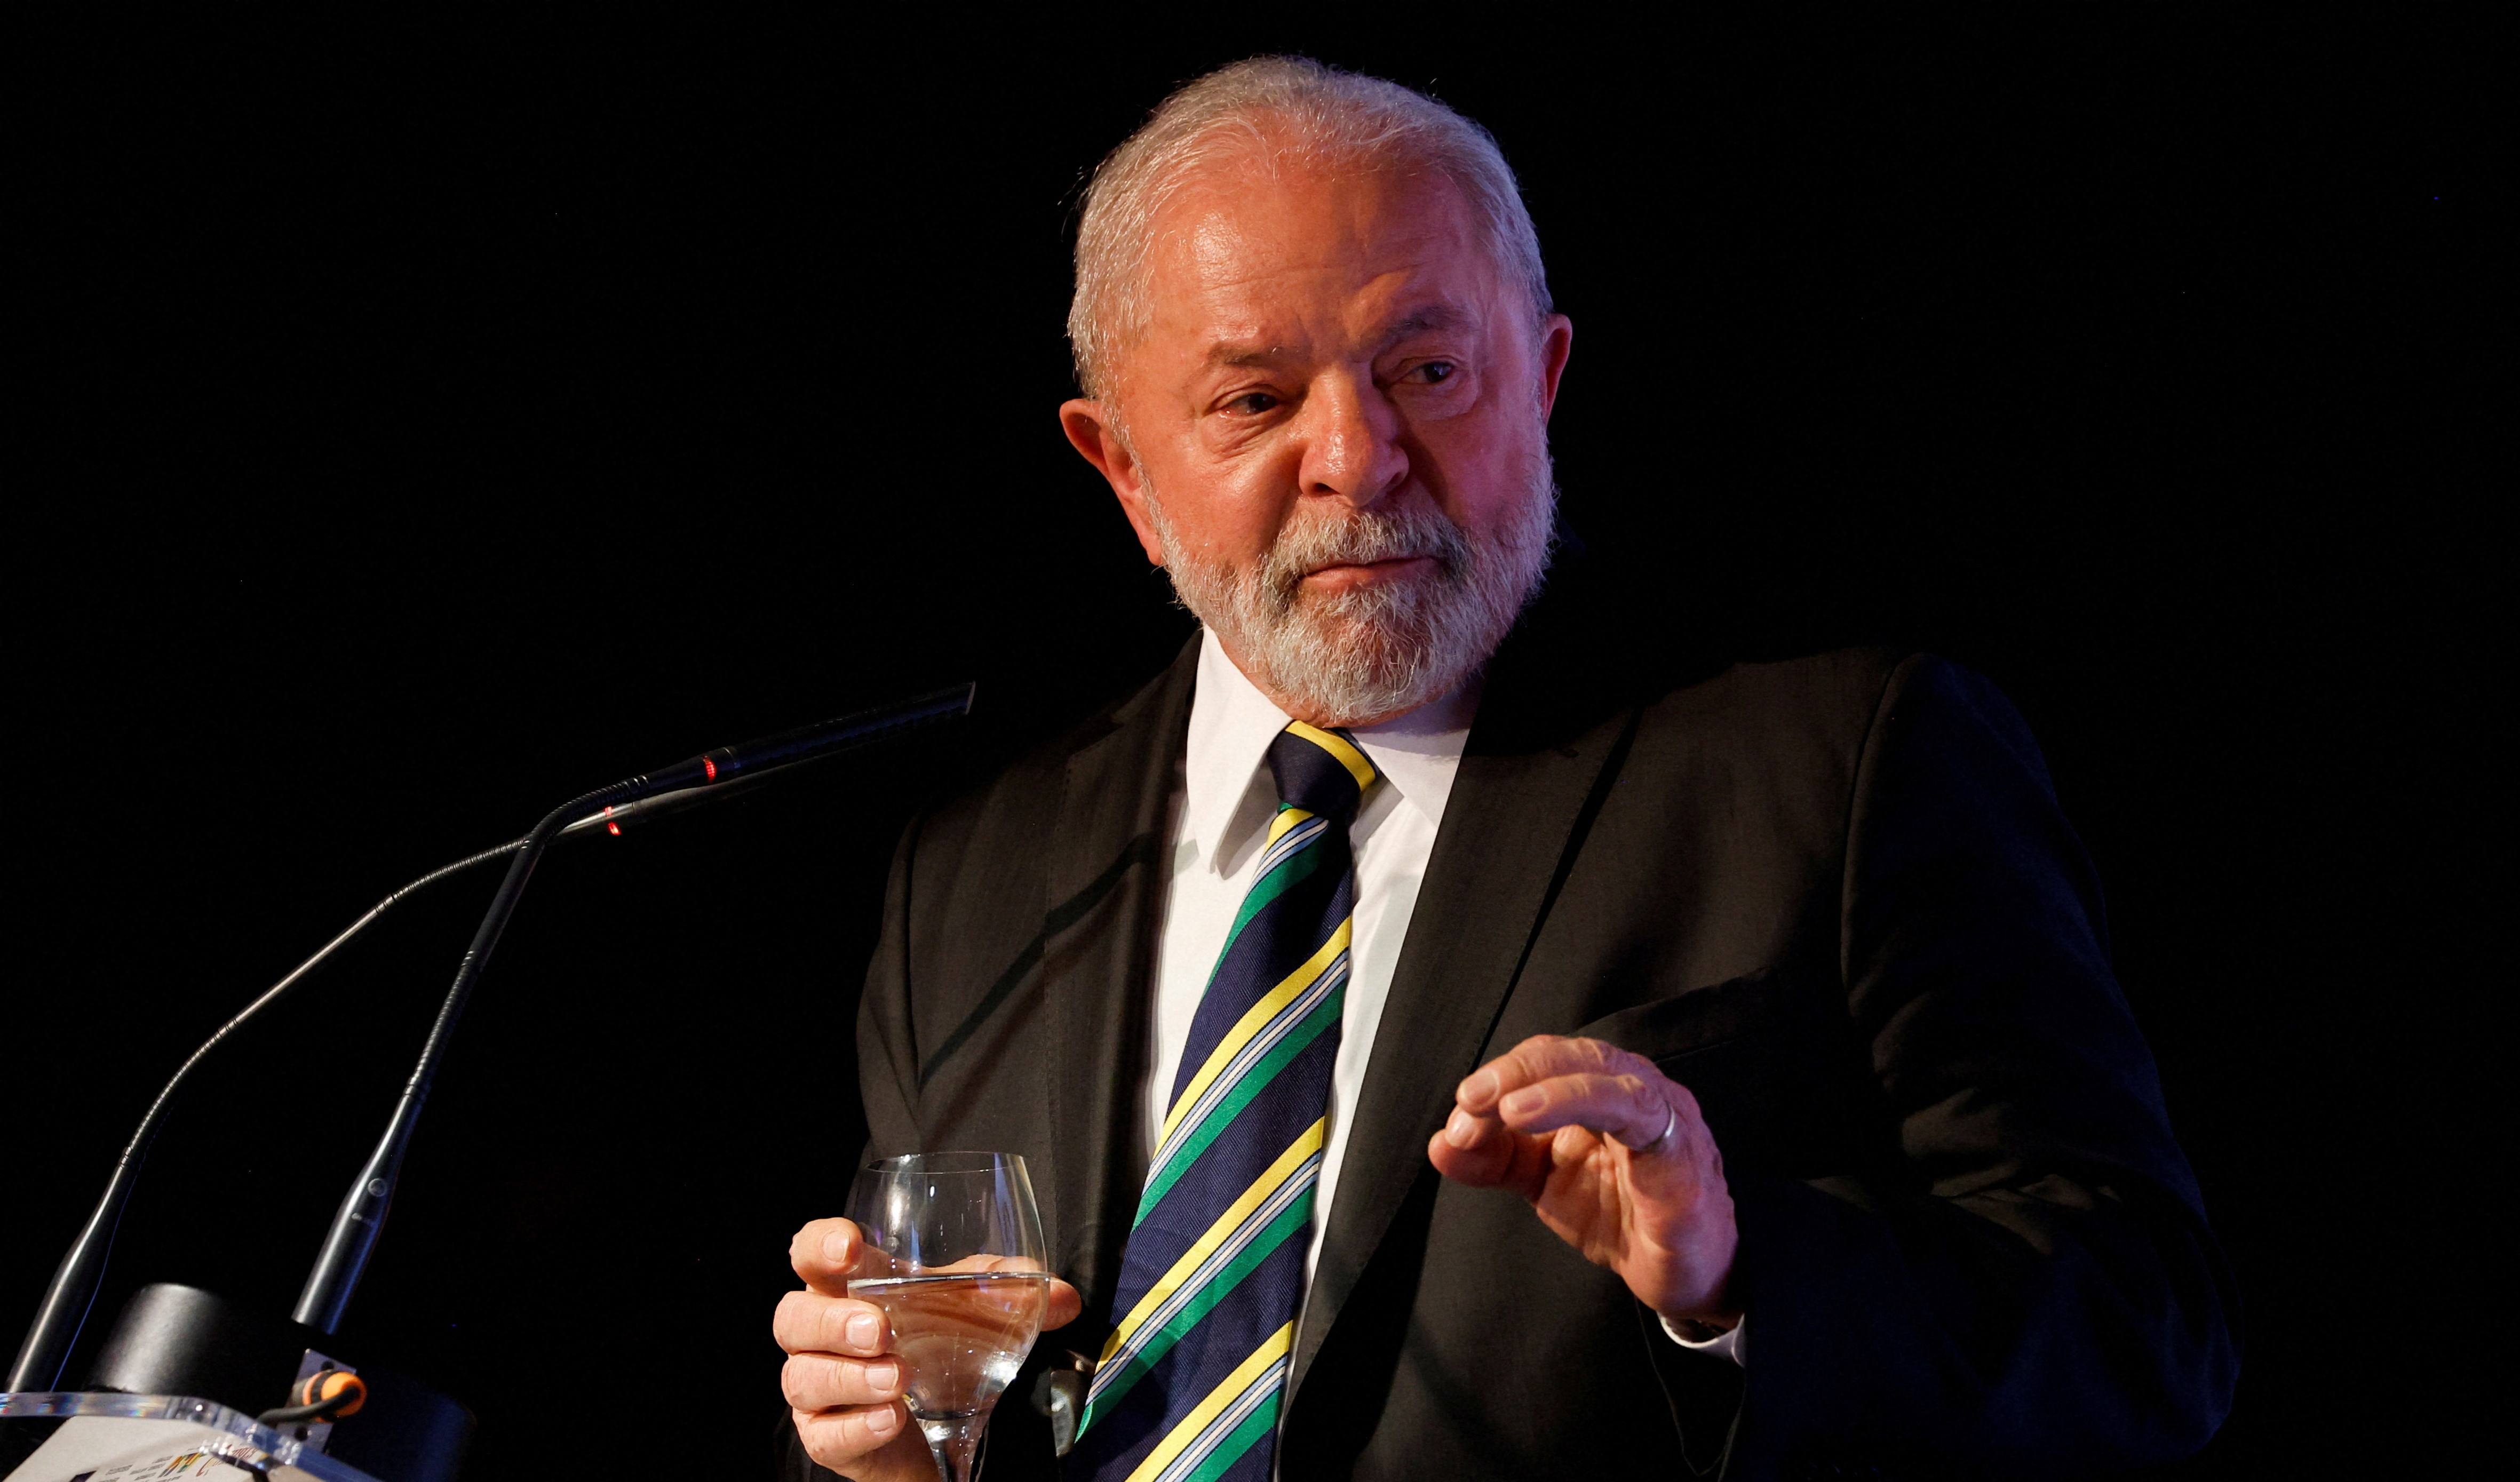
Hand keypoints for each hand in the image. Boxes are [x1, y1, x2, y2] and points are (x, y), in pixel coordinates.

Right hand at [776, 1217, 1083, 1477]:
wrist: (943, 1423)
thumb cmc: (944, 1348)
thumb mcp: (981, 1311)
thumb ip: (1017, 1294)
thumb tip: (1066, 1297)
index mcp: (850, 1288)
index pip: (810, 1253)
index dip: (818, 1245)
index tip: (848, 1247)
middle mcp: (821, 1335)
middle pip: (791, 1318)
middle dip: (832, 1321)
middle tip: (880, 1329)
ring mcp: (817, 1389)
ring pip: (801, 1377)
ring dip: (848, 1376)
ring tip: (897, 1377)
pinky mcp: (826, 1438)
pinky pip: (823, 1433)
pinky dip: (857, 1425)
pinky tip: (893, 1418)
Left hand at [1426, 1035, 1739, 1327]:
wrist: (1687, 1274)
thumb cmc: (1622, 1214)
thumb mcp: (1544, 1183)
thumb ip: (1495, 1160)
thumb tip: (1441, 1143)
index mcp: (1599, 1087)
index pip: (1545, 1059)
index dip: (1498, 1080)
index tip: (1460, 1119)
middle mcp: (1633, 1089)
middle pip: (1573, 1055)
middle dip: (1515, 1073)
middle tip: (1471, 1102)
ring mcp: (1663, 1117)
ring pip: (1608, 1077)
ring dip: (1551, 1088)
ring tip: (1507, 1110)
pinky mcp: (1682, 1156)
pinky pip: (1644, 1117)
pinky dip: (1598, 1110)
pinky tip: (1563, 1132)